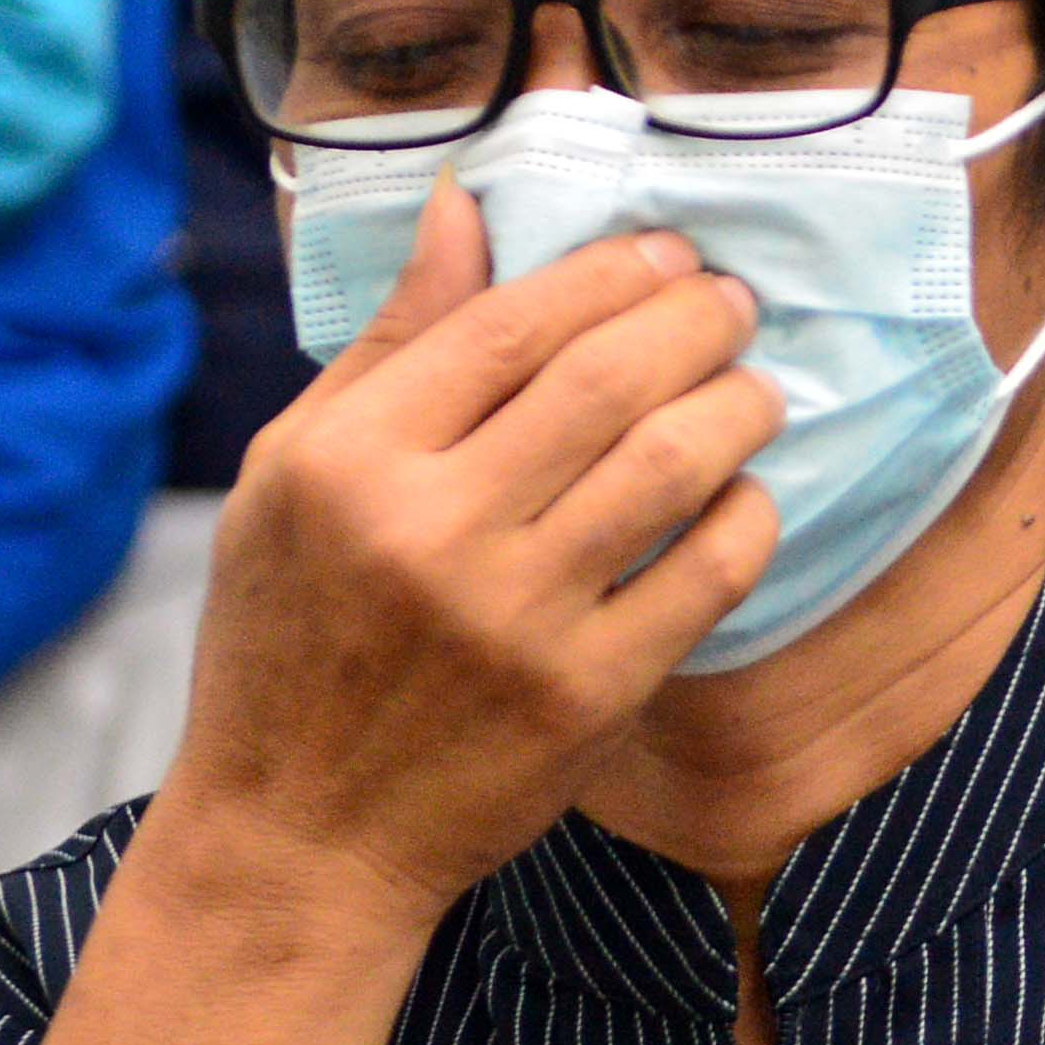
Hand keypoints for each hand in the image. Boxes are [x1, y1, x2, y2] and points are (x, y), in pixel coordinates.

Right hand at [166, 180, 782, 929]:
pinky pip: (709, 572)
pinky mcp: (587, 693)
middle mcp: (431, 530)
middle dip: (696, 319)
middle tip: (730, 304)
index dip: (610, 272)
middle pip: (609, 377)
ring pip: (675, 462)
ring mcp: (517, 616)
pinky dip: (747, 515)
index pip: (513, 321)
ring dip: (739, 404)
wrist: (301, 835)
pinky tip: (744, 493)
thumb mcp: (292, 478)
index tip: (664, 255)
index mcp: (348, 462)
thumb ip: (391, 344)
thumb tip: (468, 208)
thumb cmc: (289, 641)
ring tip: (755, 387)